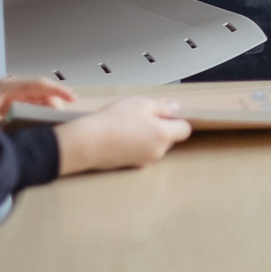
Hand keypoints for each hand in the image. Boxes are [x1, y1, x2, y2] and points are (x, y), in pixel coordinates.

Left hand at [0, 78, 74, 125]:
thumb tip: (18, 134)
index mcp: (8, 86)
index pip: (39, 84)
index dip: (57, 90)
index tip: (73, 99)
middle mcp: (11, 91)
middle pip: (40, 95)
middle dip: (53, 105)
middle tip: (61, 120)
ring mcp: (7, 100)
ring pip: (34, 104)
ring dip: (43, 113)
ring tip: (51, 126)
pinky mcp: (3, 110)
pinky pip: (24, 112)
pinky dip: (32, 119)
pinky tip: (35, 130)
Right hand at [54, 97, 191, 175]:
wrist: (86, 143)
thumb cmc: (112, 121)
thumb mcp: (140, 104)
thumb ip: (162, 106)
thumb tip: (175, 108)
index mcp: (163, 135)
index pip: (185, 129)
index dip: (176, 120)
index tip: (163, 113)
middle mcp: (158, 152)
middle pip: (169, 138)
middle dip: (160, 127)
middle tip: (140, 117)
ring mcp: (144, 161)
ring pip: (154, 145)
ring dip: (147, 136)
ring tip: (127, 126)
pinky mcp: (131, 166)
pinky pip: (141, 153)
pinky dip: (136, 145)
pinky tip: (120, 137)